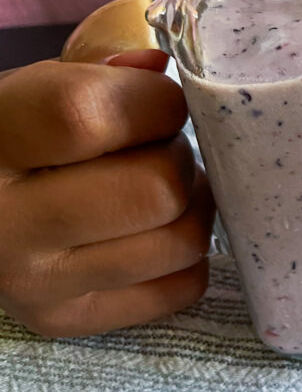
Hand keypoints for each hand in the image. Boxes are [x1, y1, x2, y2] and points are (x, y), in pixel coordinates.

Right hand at [0, 56, 213, 336]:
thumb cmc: (14, 135)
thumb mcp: (35, 89)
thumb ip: (101, 75)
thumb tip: (161, 70)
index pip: (87, 118)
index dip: (152, 103)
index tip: (159, 100)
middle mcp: (4, 224)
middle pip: (156, 189)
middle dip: (178, 158)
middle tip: (159, 148)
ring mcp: (36, 284)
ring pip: (181, 241)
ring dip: (192, 206)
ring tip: (161, 187)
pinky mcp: (66, 321)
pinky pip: (182, 288)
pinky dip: (186, 256)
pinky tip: (154, 230)